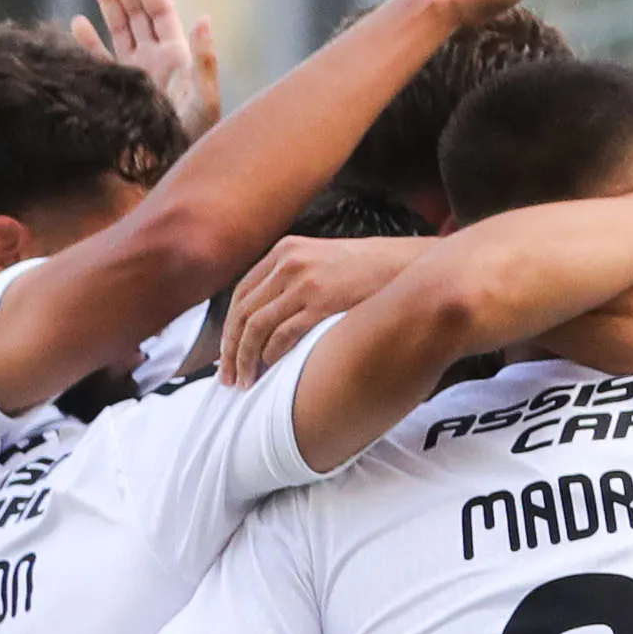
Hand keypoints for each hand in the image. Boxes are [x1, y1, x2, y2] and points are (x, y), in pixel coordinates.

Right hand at [76, 0, 220, 141]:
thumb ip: (204, 60)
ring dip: (108, 1)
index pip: (159, 11)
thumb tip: (204, 18)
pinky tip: (77, 22)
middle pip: (136, 11)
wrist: (174, 167)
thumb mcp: (205, 99)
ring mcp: (135, 73)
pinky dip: (89, 43)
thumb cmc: (196, 137)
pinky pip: (100, 62)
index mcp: (175, 55)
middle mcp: (155, 59)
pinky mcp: (119, 91)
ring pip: (118, 28)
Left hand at [224, 232, 430, 382]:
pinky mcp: (321, 301)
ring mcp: (304, 281)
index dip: (228, 330)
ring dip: (245, 359)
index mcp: (284, 251)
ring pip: (255, 326)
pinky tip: (268, 372)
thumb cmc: (368, 273)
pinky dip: (270, 357)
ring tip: (244, 382)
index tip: (226, 356)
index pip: (241, 294)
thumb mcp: (322, 262)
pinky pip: (282, 334)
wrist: (406, 267)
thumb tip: (270, 320)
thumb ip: (294, 281)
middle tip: (227, 378)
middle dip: (230, 350)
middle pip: (242, 312)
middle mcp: (288, 262)